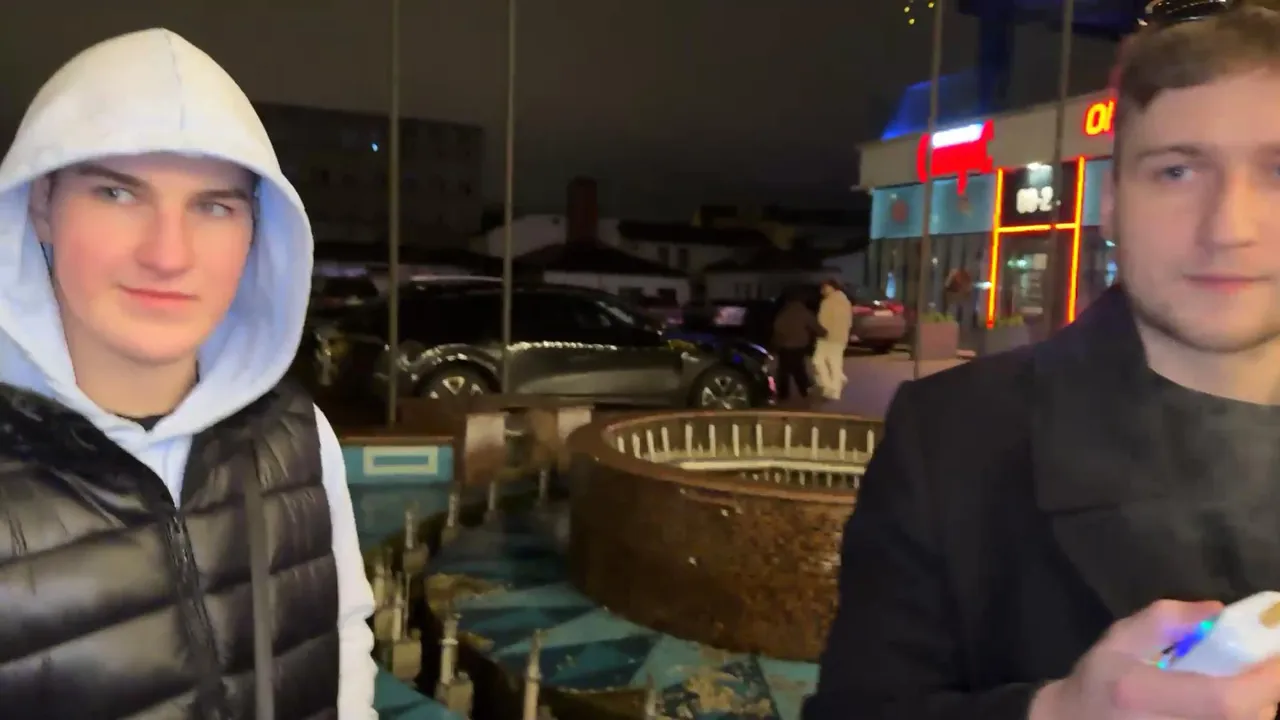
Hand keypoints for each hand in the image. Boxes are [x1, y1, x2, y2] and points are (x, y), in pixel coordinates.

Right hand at [1030, 600, 1279, 718]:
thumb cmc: (1099, 680)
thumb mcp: (1120, 637)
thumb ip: (1165, 619)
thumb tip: (1217, 612)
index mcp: (1141, 693)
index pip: (1222, 700)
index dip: (1264, 682)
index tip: (1277, 658)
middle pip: (1245, 719)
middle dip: (1264, 694)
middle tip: (1258, 671)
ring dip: (1253, 708)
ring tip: (1234, 689)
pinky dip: (1239, 716)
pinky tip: (1221, 708)